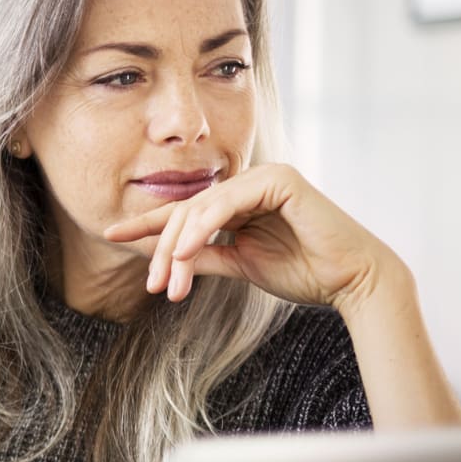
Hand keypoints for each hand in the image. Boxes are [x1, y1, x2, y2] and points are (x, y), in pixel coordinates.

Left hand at [102, 163, 397, 311]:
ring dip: (176, 246)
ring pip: (200, 208)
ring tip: (164, 280)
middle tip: (151, 285)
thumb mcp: (239, 264)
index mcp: (241, 199)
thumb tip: (165, 259)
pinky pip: (226, 203)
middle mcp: (250, 182)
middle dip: (161, 249)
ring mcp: (265, 176)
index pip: (185, 211)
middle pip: (187, 211)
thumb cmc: (303, 271)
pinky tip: (183, 252)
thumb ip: (203, 256)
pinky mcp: (279, 180)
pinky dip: (201, 228)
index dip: (146, 224)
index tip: (110, 235)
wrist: (350, 281)